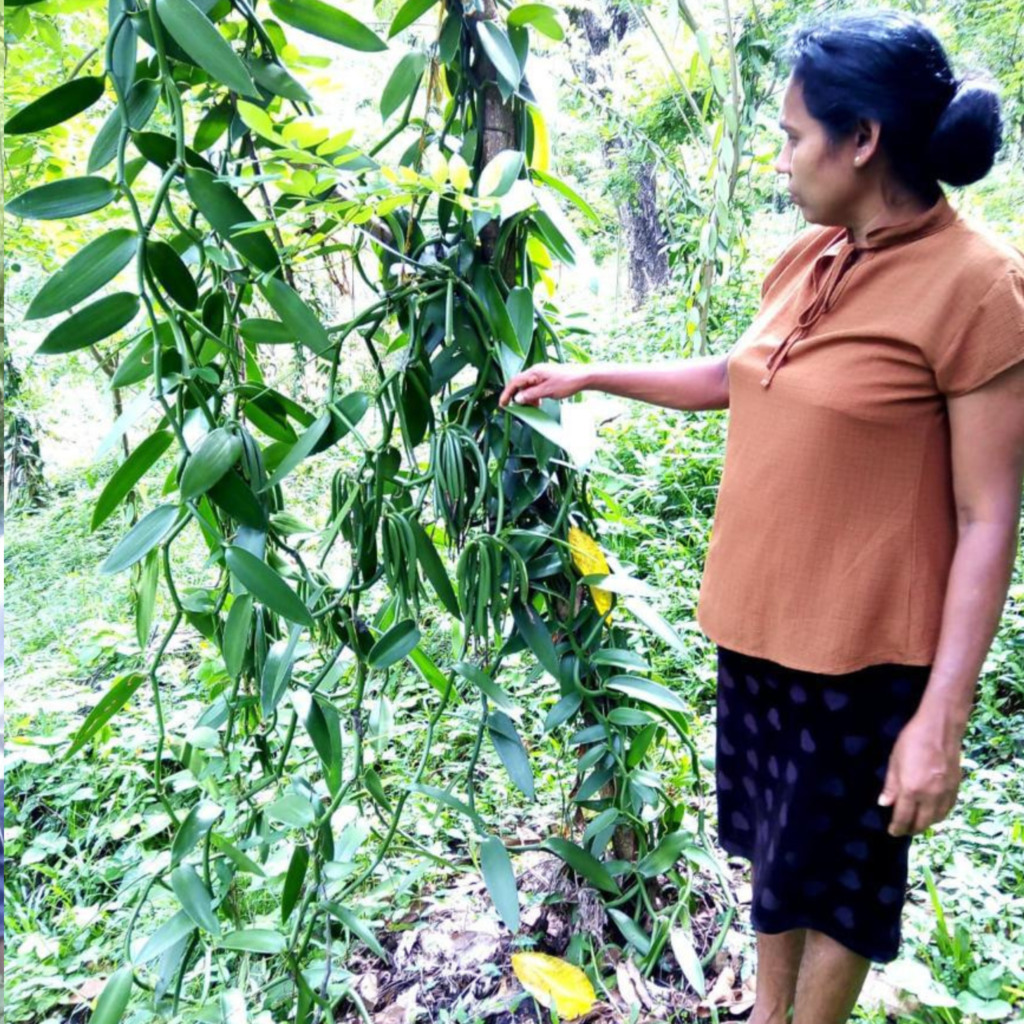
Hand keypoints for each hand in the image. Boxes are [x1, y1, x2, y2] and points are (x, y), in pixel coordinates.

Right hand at [498, 364, 588, 407]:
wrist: (582, 377)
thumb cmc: (566, 382)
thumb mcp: (547, 391)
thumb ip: (531, 394)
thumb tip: (517, 398)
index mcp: (534, 372)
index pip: (515, 382)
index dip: (507, 393)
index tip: (502, 404)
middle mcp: (535, 372)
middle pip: (520, 384)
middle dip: (516, 396)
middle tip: (514, 408)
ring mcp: (541, 374)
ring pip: (527, 387)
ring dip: (527, 398)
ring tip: (531, 407)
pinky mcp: (546, 378)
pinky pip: (535, 387)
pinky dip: (534, 396)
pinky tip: (538, 403)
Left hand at [878, 713, 961, 836]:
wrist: (940, 729)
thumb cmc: (911, 741)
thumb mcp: (894, 761)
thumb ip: (891, 786)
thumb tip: (884, 804)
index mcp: (911, 789)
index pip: (903, 817)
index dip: (897, 827)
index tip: (892, 832)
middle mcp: (930, 796)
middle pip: (922, 823)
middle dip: (911, 829)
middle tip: (903, 830)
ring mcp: (945, 793)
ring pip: (936, 819)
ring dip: (926, 824)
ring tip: (916, 823)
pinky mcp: (956, 788)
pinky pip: (947, 809)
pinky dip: (939, 816)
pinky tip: (933, 813)